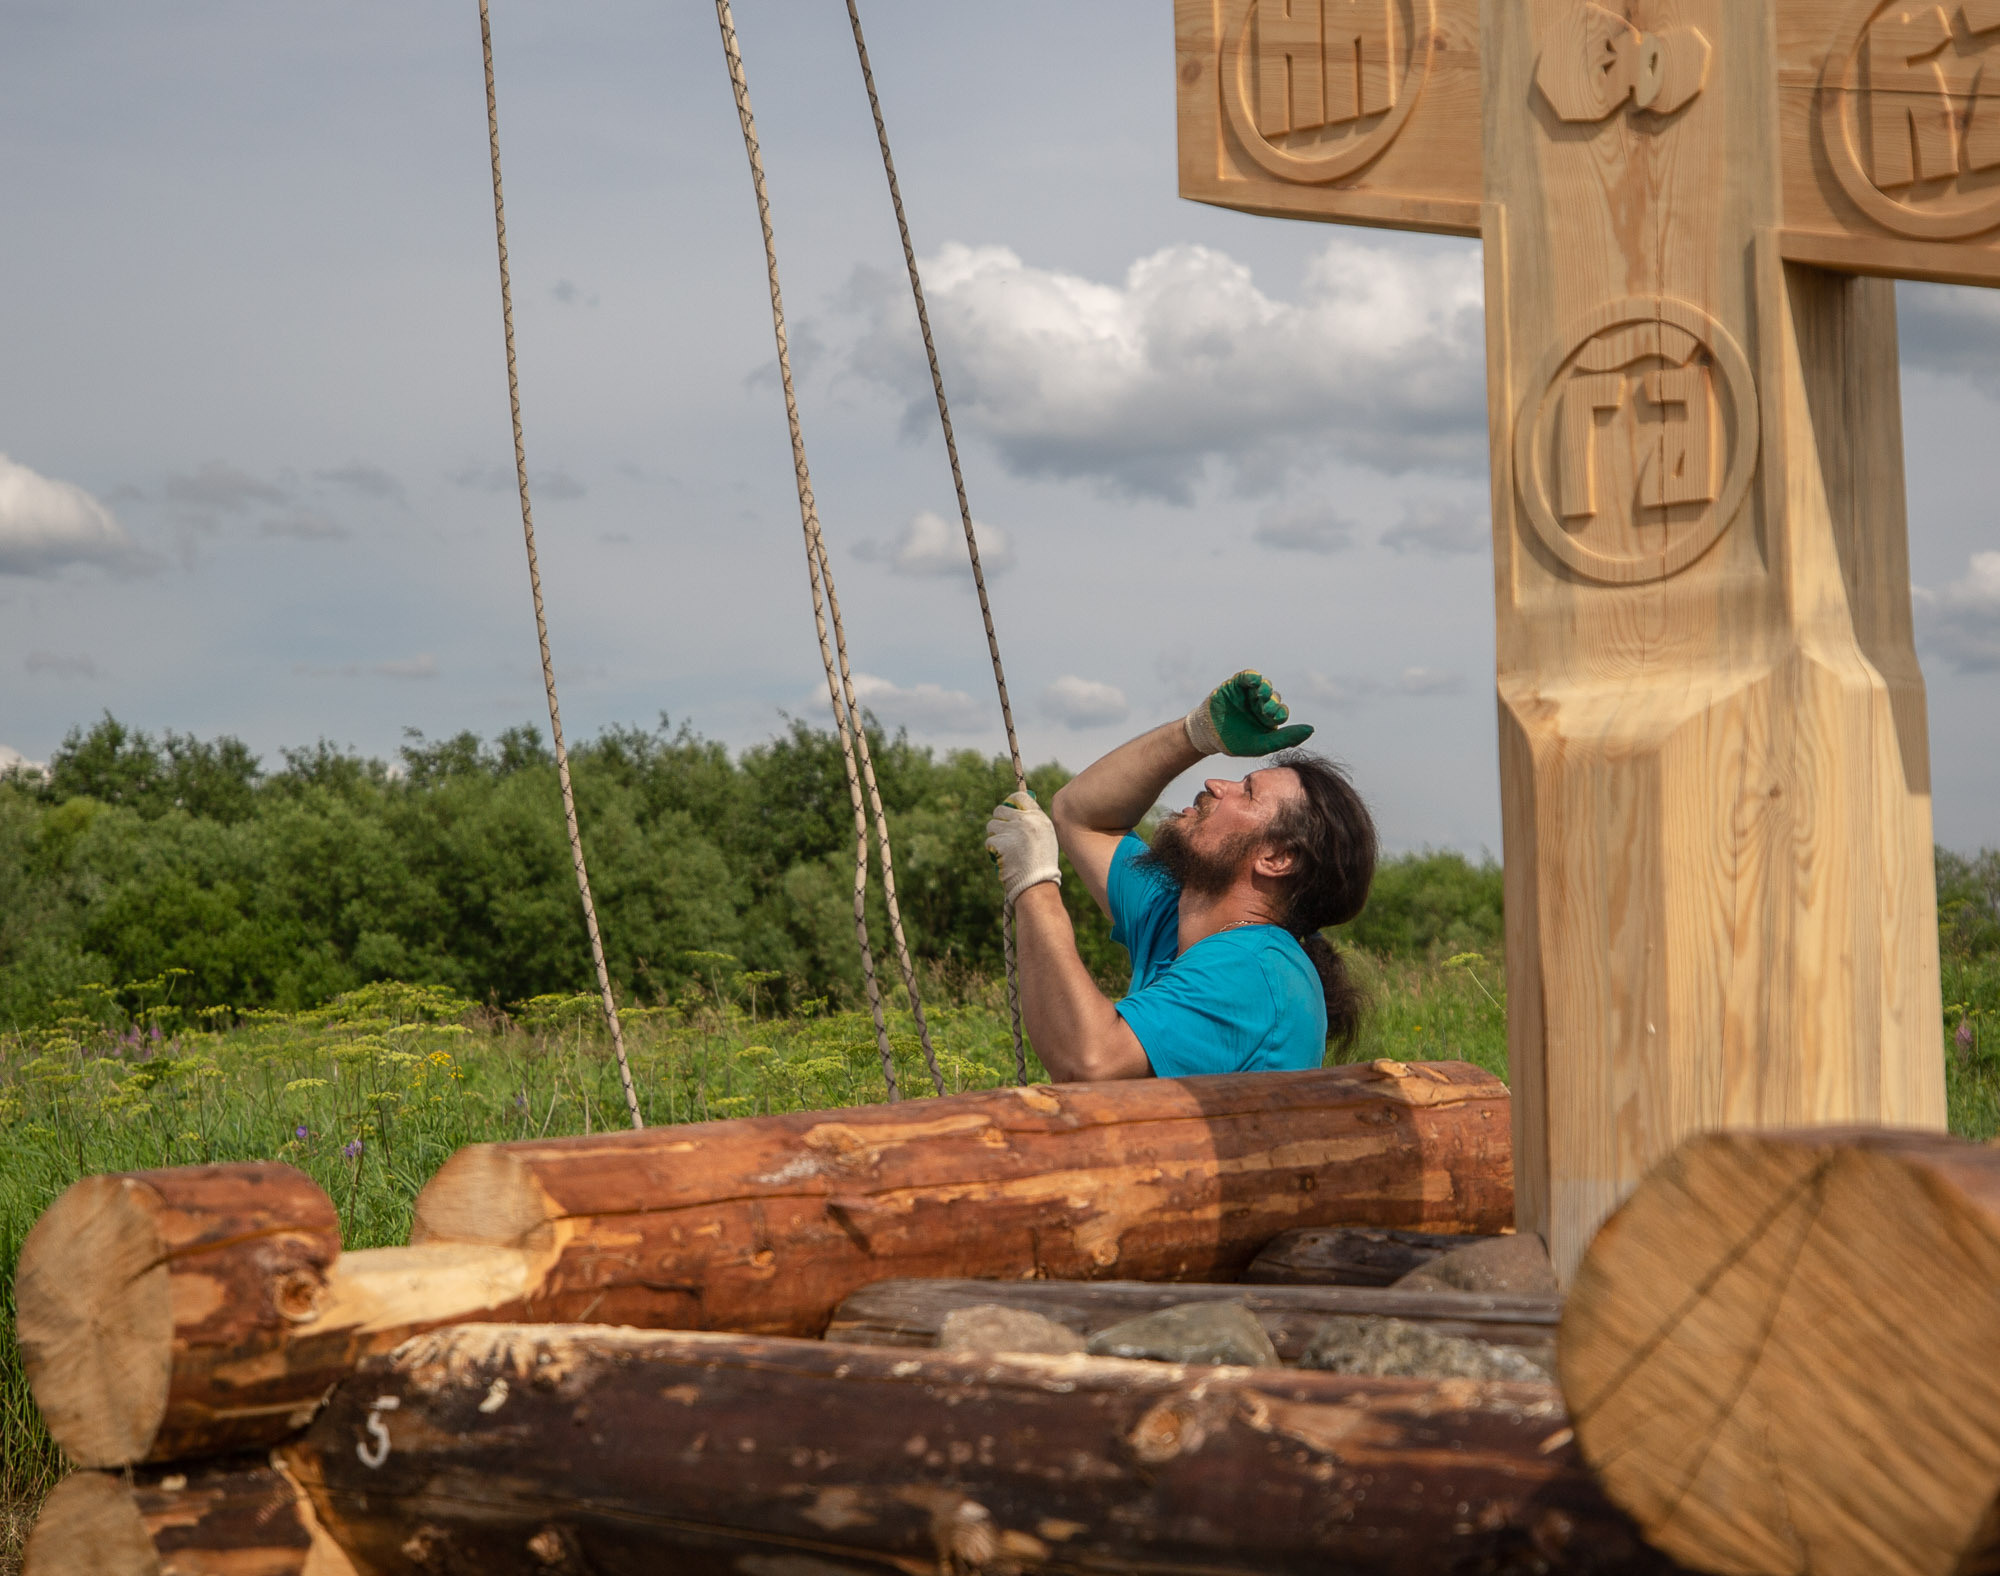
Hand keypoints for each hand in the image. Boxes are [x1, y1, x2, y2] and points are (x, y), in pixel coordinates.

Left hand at [984, 790, 1060, 904]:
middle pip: (1001, 809)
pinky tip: (1003, 858)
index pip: (1020, 797)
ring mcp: (1013, 830)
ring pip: (992, 825)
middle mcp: (1026, 821)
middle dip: (998, 820)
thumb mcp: (1045, 838)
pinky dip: (993, 850)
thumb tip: (1014, 810)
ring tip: (1004, 849)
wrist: (1037, 884)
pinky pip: (990, 841)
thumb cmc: (1041, 864)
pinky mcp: (1002, 842)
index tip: (1007, 810)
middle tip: (1001, 833)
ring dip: (994, 836)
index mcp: (1039, 818)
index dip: (1010, 802)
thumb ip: (1032, 823)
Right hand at [1183, 670, 1313, 756]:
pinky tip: (1254, 679)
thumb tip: (1311, 729)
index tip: (1273, 716)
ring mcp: (1249, 693)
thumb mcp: (1262, 744)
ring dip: (1264, 689)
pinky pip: (1247, 677)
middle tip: (1266, 708)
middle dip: (1271, 702)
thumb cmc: (1235, 741)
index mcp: (1269, 718)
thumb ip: (1287, 738)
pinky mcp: (1237, 684)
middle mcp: (1261, 704)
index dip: (1278, 712)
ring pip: (1262, 686)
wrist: (1208, 735)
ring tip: (1261, 693)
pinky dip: (1251, 677)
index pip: (1280, 711)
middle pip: (1272, 698)